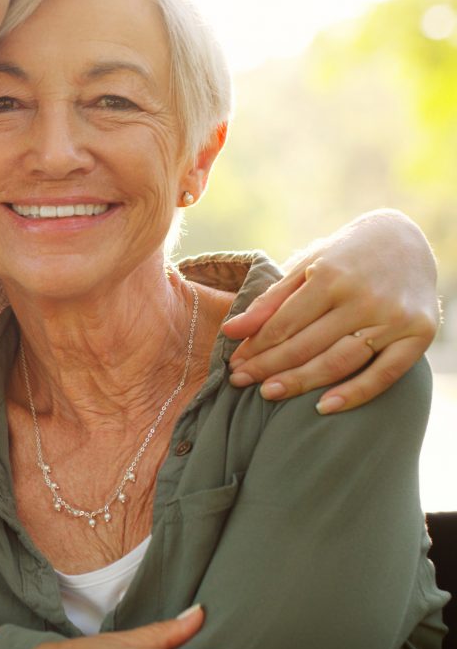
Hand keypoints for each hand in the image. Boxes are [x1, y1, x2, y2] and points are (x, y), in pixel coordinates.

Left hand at [223, 209, 437, 412]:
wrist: (405, 241)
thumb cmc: (344, 257)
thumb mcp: (306, 268)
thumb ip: (270, 301)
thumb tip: (230, 332)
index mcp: (331, 277)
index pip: (284, 324)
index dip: (256, 347)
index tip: (234, 364)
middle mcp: (363, 298)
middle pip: (307, 345)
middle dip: (268, 366)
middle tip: (239, 382)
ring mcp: (392, 318)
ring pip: (339, 362)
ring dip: (300, 383)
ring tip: (268, 394)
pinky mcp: (418, 335)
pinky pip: (384, 374)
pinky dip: (355, 394)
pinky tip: (324, 407)